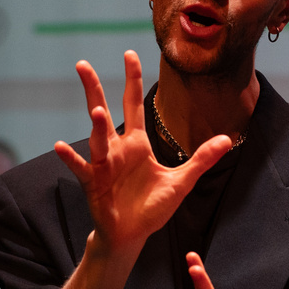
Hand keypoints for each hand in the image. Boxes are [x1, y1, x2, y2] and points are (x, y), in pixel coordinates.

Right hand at [52, 52, 230, 254]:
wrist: (132, 235)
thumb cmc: (152, 208)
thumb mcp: (182, 181)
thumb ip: (202, 159)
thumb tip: (227, 139)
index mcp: (137, 143)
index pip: (134, 104)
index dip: (133, 79)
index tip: (130, 53)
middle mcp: (118, 149)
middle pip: (105, 111)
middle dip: (95, 88)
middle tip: (82, 64)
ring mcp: (104, 165)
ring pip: (97, 139)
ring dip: (96, 126)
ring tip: (96, 110)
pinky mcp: (94, 183)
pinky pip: (81, 168)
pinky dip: (71, 158)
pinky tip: (61, 146)